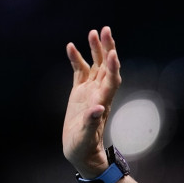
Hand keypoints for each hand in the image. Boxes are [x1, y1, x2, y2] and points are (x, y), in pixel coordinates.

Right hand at [62, 26, 121, 177]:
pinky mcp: (79, 93)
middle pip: (106, 67)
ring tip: (93, 32)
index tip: (112, 53)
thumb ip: (91, 123)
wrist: (80, 152)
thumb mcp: (86, 138)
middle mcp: (99, 94)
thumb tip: (97, 109)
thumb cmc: (84, 148)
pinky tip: (71, 46)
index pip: (111, 81)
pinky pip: (80, 71)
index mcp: (102, 102)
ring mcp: (89, 92)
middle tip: (105, 30)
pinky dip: (77, 59)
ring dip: (95, 50)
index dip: (112, 67)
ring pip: (95, 66)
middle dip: (107, 49)